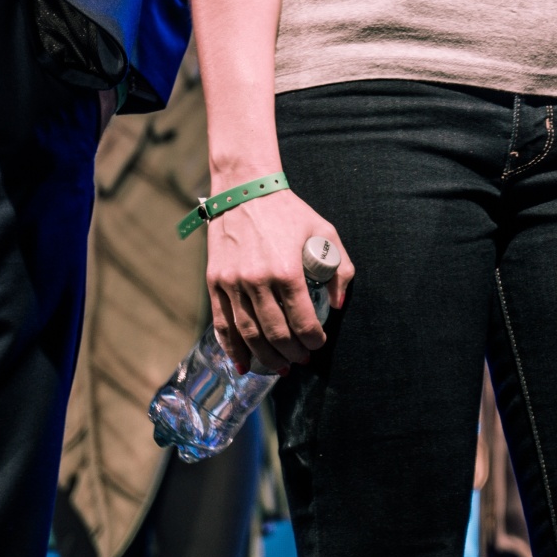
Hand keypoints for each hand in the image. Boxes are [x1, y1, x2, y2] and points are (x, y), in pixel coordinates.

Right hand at [206, 187, 354, 375]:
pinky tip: (243, 363)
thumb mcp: (324, 232)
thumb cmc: (289, 211)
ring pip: (248, 334)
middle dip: (291, 353)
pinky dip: (232, 348)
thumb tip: (336, 304)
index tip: (317, 344)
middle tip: (301, 359)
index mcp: (287, 270)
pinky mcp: (215, 281)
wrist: (245, 190)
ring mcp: (233, 283)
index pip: (302, 320)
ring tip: (279, 366)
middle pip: (275, 334)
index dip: (312, 339)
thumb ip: (340, 268)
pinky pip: (222, 324)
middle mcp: (257, 280)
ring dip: (265, 357)